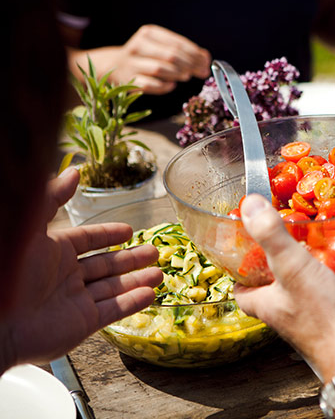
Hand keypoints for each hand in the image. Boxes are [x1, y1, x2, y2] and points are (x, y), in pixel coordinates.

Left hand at [0, 168, 161, 369]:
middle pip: (106, 265)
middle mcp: (65, 276)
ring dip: (137, 280)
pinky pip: (113, 311)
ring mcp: (75, 301)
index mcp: (53, 252)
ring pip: (114, 288)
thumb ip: (53, 198)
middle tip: (154, 251)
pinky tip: (151, 294)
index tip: (129, 231)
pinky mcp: (82, 323)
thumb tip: (75, 171)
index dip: (108, 235)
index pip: (88, 240)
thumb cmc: (9, 268)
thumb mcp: (30, 225)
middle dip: (131, 259)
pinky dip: (133, 303)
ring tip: (160, 273)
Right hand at [69, 24, 211, 94]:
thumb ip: (185, 50)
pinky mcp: (129, 81)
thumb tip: (206, 58)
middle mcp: (138, 46)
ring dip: (178, 74)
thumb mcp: (163, 46)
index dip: (195, 54)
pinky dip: (164, 86)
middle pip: (171, 56)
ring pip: (160, 69)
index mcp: (148, 33)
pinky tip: (172, 85)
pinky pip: (151, 85)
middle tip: (201, 72)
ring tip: (186, 76)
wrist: (115, 65)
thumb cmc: (147, 56)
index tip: (207, 62)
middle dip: (190, 65)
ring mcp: (132, 64)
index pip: (177, 43)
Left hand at [232, 194, 334, 381]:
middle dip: (282, 256)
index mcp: (264, 303)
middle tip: (289, 232)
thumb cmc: (321, 316)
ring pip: (307, 282)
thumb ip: (270, 235)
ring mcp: (312, 313)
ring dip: (313, 261)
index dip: (241, 265)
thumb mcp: (292, 267)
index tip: (247, 243)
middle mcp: (285, 310)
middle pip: (275, 280)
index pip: (241, 284)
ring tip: (319, 236)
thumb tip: (248, 205)